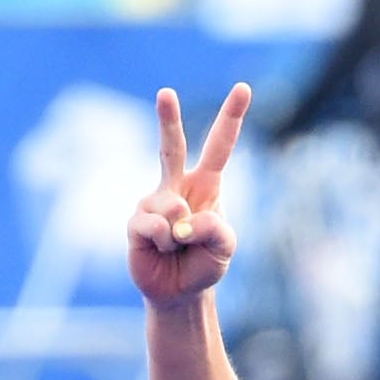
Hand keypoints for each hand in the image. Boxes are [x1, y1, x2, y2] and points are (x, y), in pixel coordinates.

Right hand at [125, 82, 251, 309]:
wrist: (179, 291)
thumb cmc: (204, 263)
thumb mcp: (225, 247)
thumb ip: (216, 229)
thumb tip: (183, 217)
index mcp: (206, 184)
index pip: (219, 145)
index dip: (232, 117)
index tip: (243, 88)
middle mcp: (177, 186)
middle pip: (171, 146)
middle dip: (167, 119)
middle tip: (165, 92)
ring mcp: (154, 201)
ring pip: (170, 206)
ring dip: (180, 234)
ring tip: (179, 247)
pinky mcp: (136, 222)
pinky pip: (153, 227)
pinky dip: (164, 243)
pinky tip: (163, 249)